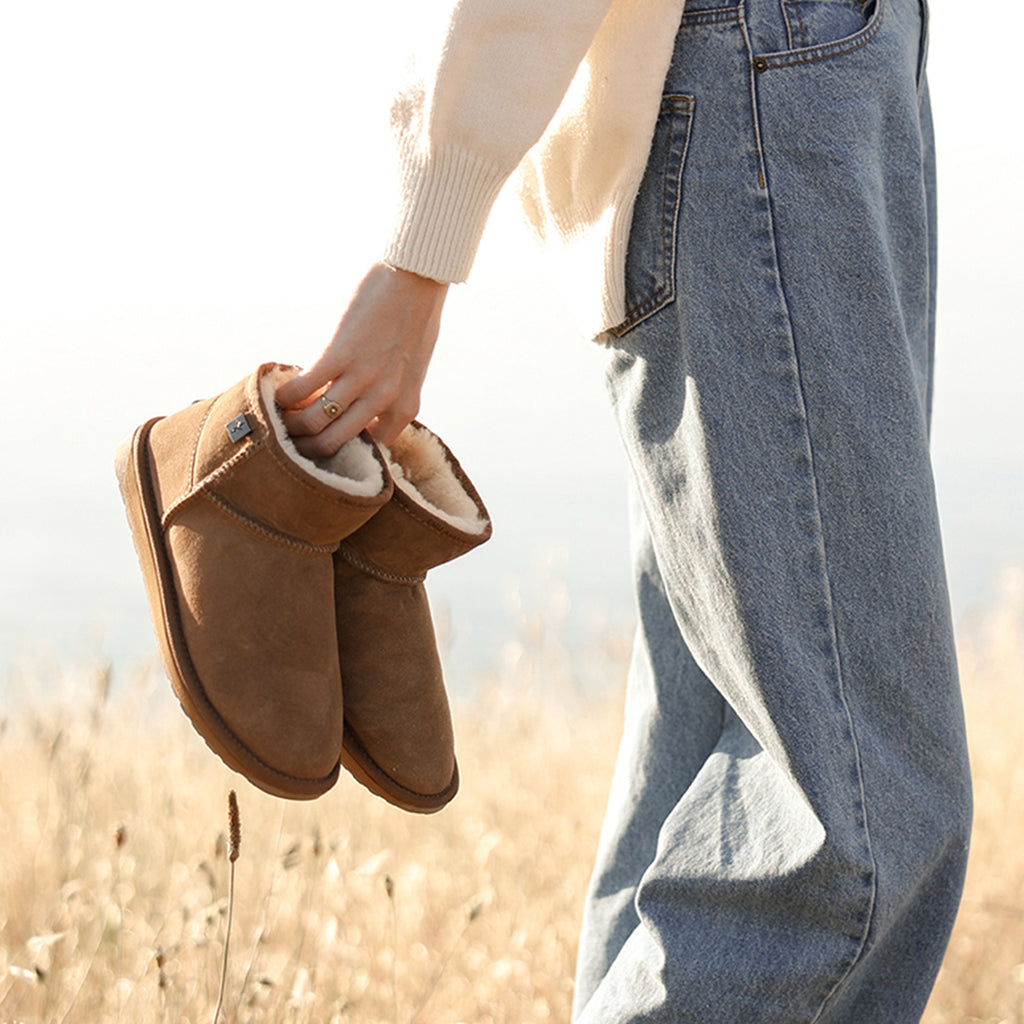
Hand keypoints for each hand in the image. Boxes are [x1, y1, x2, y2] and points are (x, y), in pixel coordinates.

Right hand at [277, 263, 448, 453]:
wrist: (417, 279)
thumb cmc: (417, 319)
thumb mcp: (413, 369)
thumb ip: (392, 393)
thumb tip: (364, 408)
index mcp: (406, 407)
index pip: (370, 450)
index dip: (342, 449)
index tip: (324, 439)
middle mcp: (385, 399)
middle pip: (334, 442)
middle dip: (308, 447)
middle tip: (291, 439)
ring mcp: (363, 378)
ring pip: (314, 422)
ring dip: (291, 424)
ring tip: (280, 418)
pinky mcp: (340, 354)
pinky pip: (303, 388)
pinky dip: (285, 395)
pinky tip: (279, 392)